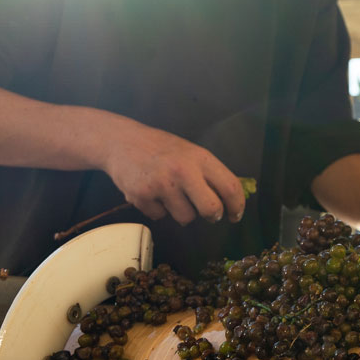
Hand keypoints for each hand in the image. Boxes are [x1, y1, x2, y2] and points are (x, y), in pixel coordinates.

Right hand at [101, 122, 245, 224]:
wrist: (122, 141)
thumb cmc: (162, 149)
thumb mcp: (190, 152)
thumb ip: (208, 173)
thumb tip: (230, 200)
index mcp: (200, 158)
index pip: (230, 187)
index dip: (237, 206)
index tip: (235, 215)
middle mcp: (183, 171)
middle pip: (211, 209)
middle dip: (213, 216)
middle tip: (210, 215)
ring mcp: (162, 185)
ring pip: (185, 218)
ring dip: (181, 212)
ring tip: (170, 193)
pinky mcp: (142, 196)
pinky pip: (160, 217)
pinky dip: (158, 209)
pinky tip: (152, 193)